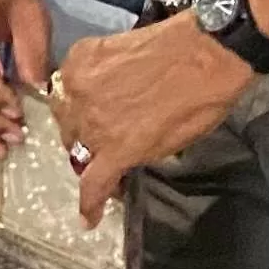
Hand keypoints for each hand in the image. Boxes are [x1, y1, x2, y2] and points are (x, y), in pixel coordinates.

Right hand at [47, 16, 256, 224]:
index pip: (91, 186)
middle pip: (73, 146)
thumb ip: (136, 156)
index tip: (87, 218)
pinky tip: (92, 83)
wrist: (207, 50)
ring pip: (62, 111)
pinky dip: (76, 86)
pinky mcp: (82, 55)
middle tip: (103, 144)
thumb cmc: (200, 102)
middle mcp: (91, 121)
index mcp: (117, 149)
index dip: (88, 205)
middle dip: (86, 151)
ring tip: (92, 113)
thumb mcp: (171, 144)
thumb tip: (121, 161)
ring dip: (74, 118)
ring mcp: (82, 85)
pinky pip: (66, 78)